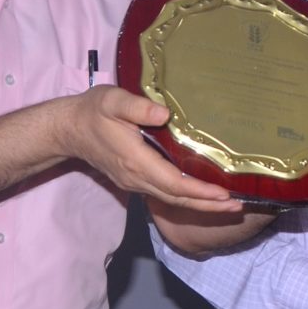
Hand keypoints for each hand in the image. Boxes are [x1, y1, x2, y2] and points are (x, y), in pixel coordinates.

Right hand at [58, 86, 237, 211]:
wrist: (69, 129)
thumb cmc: (93, 112)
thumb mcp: (113, 100)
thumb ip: (138, 107)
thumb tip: (164, 114)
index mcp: (136, 161)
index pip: (174, 183)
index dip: (200, 191)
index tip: (225, 195)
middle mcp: (137, 178)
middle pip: (178, 198)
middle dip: (209, 205)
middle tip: (238, 207)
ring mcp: (135, 182)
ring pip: (172, 199)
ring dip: (200, 205)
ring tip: (228, 205)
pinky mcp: (134, 181)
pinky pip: (164, 194)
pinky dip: (187, 198)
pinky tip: (203, 195)